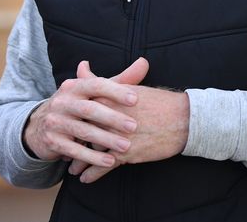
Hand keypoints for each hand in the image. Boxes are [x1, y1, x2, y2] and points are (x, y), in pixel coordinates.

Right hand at [22, 58, 149, 168]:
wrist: (39, 126)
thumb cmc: (77, 106)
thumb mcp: (94, 92)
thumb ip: (120, 80)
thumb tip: (144, 63)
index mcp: (74, 86)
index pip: (96, 85)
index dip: (115, 91)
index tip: (135, 99)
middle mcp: (62, 101)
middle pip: (89, 109)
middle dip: (112, 118)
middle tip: (133, 126)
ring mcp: (55, 122)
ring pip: (83, 131)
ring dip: (106, 140)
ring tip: (125, 146)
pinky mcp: (52, 142)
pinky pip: (74, 151)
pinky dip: (93, 157)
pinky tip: (110, 161)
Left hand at [71, 62, 189, 183]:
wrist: (183, 119)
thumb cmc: (158, 101)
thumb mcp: (129, 88)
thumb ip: (101, 80)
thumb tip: (82, 67)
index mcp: (110, 99)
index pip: (82, 108)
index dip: (71, 116)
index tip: (64, 122)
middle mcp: (110, 117)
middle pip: (82, 130)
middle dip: (72, 140)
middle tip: (63, 146)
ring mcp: (117, 136)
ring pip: (90, 150)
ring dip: (79, 160)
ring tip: (71, 167)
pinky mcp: (126, 153)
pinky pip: (103, 166)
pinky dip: (92, 173)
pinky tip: (85, 178)